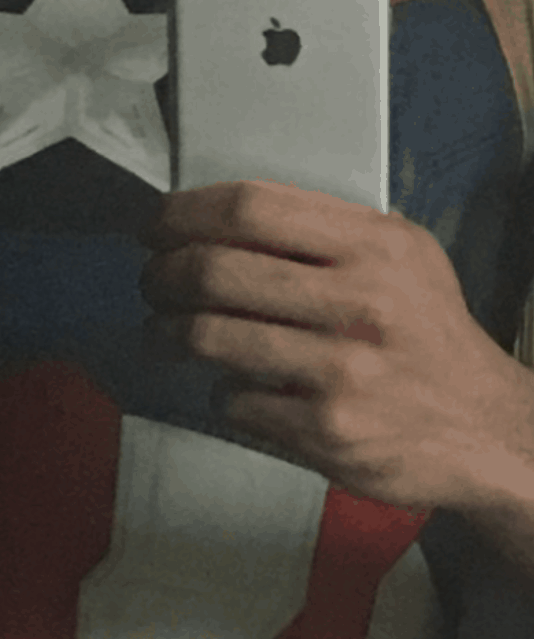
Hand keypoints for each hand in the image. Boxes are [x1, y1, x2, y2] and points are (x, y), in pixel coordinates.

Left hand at [139, 179, 533, 514]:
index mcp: (376, 245)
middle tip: (152, 284)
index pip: (252, 207)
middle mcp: (363, 301)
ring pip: (211, 337)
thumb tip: (218, 215)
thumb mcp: (403, 259)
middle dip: (163, 276)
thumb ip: (325, 231)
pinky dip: (221, 393)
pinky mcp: (328, 431)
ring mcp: (344, 370)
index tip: (155, 226)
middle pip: (217, 269)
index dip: (184, 213)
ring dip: (169, 334)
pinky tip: (236, 389)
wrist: (487, 428)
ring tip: (164, 334)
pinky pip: (233, 401)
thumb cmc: (428, 335)